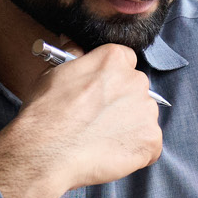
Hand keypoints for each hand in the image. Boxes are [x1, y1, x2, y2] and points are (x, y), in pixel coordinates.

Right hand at [0, 42, 162, 197]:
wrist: (47, 152)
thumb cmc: (46, 113)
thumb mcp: (55, 72)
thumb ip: (74, 56)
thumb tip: (73, 43)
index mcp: (114, 59)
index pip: (125, 61)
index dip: (111, 79)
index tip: (100, 93)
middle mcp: (136, 81)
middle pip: (137, 89)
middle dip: (122, 103)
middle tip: (98, 120)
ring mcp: (146, 112)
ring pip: (144, 117)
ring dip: (129, 127)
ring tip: (101, 139)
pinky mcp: (151, 140)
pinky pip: (149, 145)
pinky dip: (135, 152)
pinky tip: (111, 154)